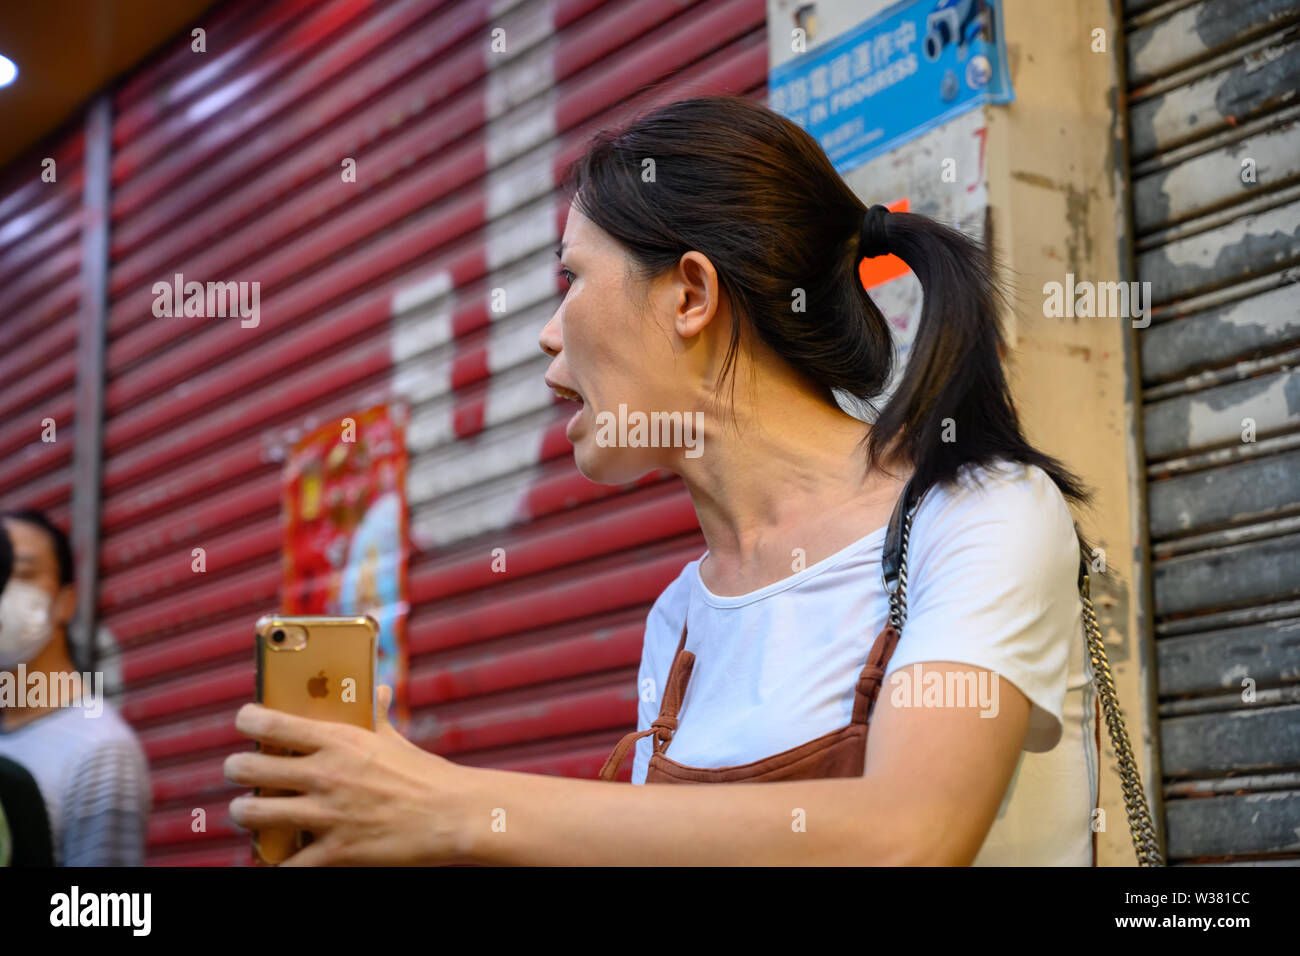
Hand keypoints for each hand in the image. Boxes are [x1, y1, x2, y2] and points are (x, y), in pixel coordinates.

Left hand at [225, 686, 470, 864]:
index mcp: (339, 739)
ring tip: (246, 811)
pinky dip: (277, 863)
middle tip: (238, 770)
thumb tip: (378, 691)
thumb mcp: (393, 738)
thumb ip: (375, 715)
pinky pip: (287, 864)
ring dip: (244, 813)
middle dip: (235, 768)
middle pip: (250, 768)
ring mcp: (327, 815)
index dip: (247, 720)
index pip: (271, 722)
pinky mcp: (336, 851)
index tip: (244, 721)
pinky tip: (277, 856)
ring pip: (254, 814)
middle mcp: (325, 774)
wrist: (451, 815)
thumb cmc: (423, 773)